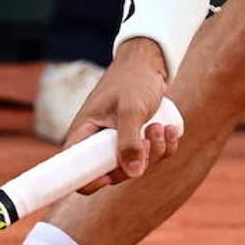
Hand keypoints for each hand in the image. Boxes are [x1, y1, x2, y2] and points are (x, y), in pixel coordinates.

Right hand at [63, 40, 179, 193]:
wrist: (150, 62)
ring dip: (155, 152)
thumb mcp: (131, 109)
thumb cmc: (133, 80)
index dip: (87, 182)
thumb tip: (133, 173)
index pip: (73, 169)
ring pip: (135, 166)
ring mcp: (118, 141)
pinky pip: (151, 156)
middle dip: (136, 163)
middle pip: (111, 173)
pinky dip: (164, 147)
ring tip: (162, 127)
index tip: (108, 179)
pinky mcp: (137, 138)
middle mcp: (98, 141)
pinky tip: (172, 130)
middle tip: (150, 139)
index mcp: (84, 133)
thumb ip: (129, 140)